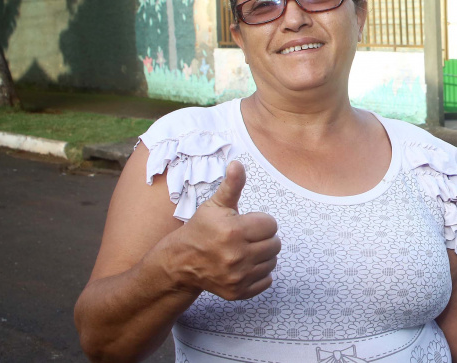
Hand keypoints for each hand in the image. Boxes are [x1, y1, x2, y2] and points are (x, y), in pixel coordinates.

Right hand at [168, 161, 279, 300]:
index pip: (271, 224)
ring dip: (263, 256)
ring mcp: (237, 277)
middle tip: (247, 237)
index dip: (260, 222)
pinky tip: (245, 266)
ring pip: (272, 262)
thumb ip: (232, 185)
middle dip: (264, 238)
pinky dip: (260, 274)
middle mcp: (236, 256)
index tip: (246, 223)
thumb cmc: (201, 230)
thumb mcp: (215, 205)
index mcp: (233, 231)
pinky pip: (267, 281)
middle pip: (275, 244)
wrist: (181, 263)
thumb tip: (237, 163)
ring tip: (246, 251)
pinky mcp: (238, 292)